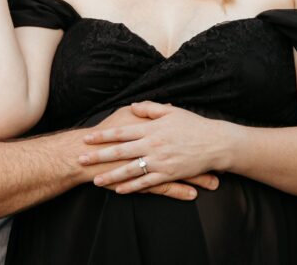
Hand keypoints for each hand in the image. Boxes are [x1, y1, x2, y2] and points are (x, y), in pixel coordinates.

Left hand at [79, 102, 226, 194]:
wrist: (215, 143)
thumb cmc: (193, 125)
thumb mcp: (171, 111)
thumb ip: (150, 108)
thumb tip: (133, 106)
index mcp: (151, 128)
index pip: (122, 132)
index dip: (103, 136)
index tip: (88, 138)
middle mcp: (152, 145)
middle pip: (120, 151)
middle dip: (99, 156)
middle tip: (81, 159)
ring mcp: (160, 161)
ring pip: (130, 170)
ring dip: (111, 176)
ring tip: (96, 181)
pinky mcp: (168, 174)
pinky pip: (146, 183)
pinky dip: (132, 187)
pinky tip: (119, 190)